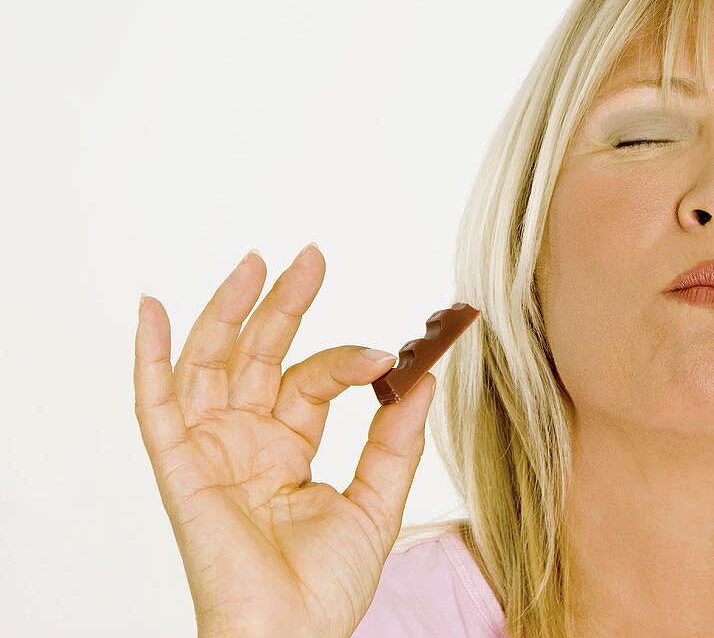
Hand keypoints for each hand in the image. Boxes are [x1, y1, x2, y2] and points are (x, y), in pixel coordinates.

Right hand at [133, 244, 434, 637]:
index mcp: (287, 448)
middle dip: (283, 304)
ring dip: (227, 311)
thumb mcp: (377, 501)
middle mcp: (246, 441)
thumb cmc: (327, 588)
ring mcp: (212, 451)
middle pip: (259, 355)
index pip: (312, 380)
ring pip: (211, 364)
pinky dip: (150, 357)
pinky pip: (155, 406)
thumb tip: (420, 377)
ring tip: (255, 264)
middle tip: (311, 258)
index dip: (348, 361)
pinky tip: (153, 308)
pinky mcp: (181, 469)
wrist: (293, 637)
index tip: (391, 353)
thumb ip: (396, 438)